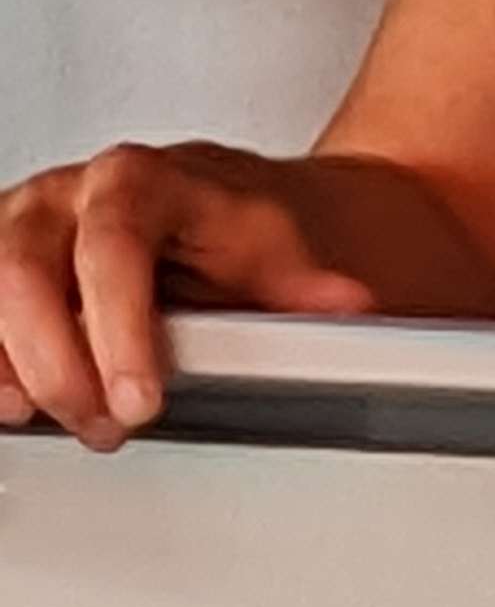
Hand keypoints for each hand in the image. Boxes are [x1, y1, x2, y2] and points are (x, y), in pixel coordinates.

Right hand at [0, 140, 372, 447]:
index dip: (117, 328)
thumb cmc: (245, 227)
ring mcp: (24, 228)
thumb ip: (307, 285)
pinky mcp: (4, 268)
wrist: (231, 205)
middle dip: (59, 365)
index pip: (112, 245)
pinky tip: (15, 405)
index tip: (138, 399)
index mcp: (139, 180)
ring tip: (64, 422)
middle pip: (24, 271)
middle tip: (107, 426)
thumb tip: (348, 305)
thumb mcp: (284, 250)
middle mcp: (67, 195)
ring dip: (14, 368)